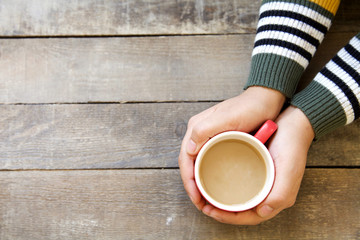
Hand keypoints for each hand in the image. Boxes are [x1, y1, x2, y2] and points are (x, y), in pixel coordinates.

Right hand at [178, 86, 285, 210]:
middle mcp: (199, 133)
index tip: (196, 198)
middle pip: (189, 164)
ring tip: (207, 199)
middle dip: (192, 186)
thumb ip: (203, 130)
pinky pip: (208, 161)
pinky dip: (208, 175)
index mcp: (197, 128)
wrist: (266, 99)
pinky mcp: (219, 141)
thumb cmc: (249, 107)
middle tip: (201, 204)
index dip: (188, 181)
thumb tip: (188, 151)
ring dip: (199, 183)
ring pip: (198, 164)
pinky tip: (216, 185)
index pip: (185, 159)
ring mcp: (209, 137)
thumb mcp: (227, 118)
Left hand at [201, 106, 314, 224]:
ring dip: (222, 200)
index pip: (249, 216)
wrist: (293, 123)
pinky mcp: (255, 169)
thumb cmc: (293, 145)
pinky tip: (214, 178)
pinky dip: (226, 185)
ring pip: (239, 197)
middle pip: (241, 210)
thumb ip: (280, 193)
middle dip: (222, 212)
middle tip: (204, 205)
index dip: (229, 218)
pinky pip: (239, 182)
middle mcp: (267, 191)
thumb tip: (262, 212)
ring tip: (205, 195)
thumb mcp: (289, 169)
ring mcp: (260, 180)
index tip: (210, 211)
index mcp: (276, 197)